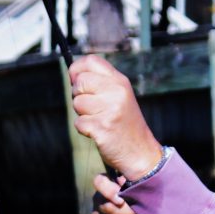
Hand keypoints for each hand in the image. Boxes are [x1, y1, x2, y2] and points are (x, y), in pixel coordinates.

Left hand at [69, 55, 163, 180]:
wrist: (141, 152)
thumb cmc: (124, 125)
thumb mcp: (119, 97)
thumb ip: (100, 84)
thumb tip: (73, 75)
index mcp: (120, 81)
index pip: (91, 61)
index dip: (77, 69)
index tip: (75, 80)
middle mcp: (116, 92)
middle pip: (80, 82)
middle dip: (78, 95)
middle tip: (91, 108)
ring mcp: (110, 109)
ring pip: (77, 103)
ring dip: (82, 114)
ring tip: (98, 120)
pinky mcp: (102, 127)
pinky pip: (79, 123)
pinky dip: (84, 130)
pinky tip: (98, 132)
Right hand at [91, 172, 149, 213]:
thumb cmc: (137, 200)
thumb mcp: (135, 188)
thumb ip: (134, 181)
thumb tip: (141, 174)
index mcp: (105, 188)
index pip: (99, 182)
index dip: (109, 190)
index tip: (121, 199)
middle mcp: (98, 204)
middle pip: (110, 208)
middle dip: (131, 212)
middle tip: (146, 213)